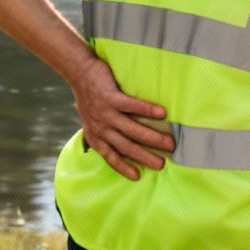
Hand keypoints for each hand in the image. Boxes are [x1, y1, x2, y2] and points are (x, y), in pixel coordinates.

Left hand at [70, 55, 172, 180]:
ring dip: (152, 137)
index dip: (122, 167)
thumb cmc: (89, 96)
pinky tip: (162, 113)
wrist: (79, 73)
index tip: (137, 176)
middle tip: (161, 164)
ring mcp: (105, 113)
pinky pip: (132, 105)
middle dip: (145, 156)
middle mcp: (100, 127)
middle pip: (125, 146)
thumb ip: (102, 133)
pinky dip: (147, 110)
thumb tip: (116, 144)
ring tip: (170, 142)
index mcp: (95, 135)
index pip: (110, 155)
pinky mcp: (111, 97)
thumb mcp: (90, 120)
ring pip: (132, 129)